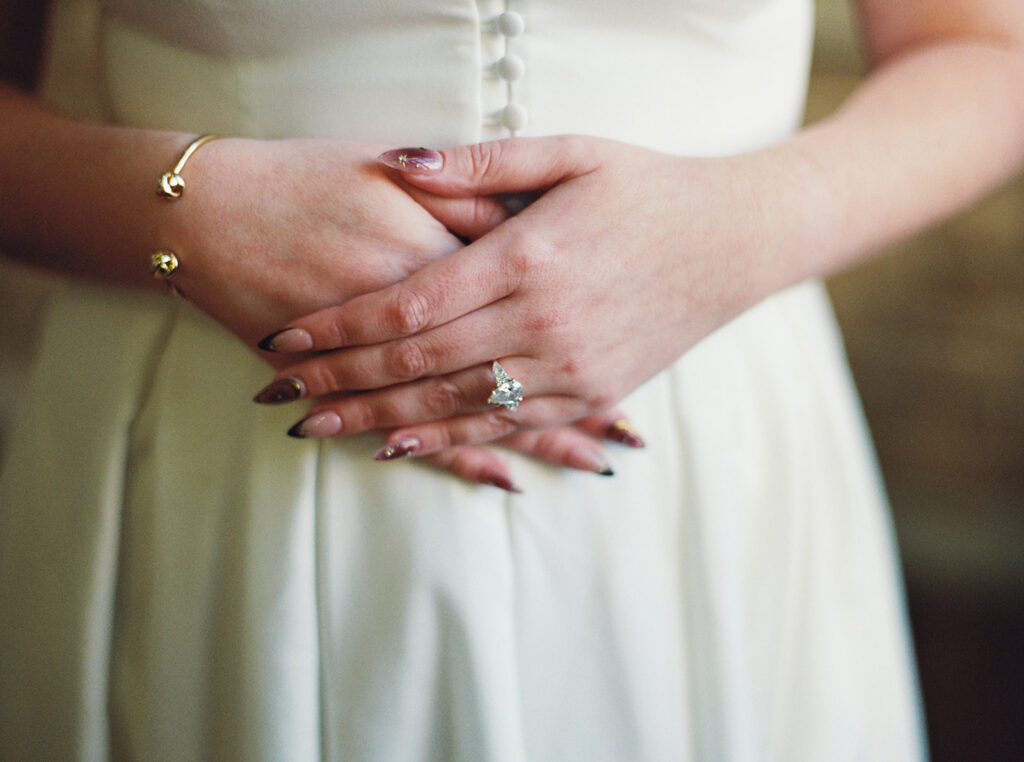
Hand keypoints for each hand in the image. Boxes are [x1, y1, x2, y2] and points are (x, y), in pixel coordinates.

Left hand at [163, 136, 640, 486]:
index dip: (338, 327)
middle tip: (275, 396)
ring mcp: (570, 367)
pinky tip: (400, 446)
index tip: (284, 339)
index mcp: (527, 257)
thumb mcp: (571, 152)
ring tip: (315, 428)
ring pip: (452, 405)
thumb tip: (397, 162)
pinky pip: (507, 426)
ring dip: (377, 419)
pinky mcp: (592, 393)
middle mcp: (542, 322)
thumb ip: (480, 161)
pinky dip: (449, 439)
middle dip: (338, 381)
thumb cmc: (648, 189)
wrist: (735, 241)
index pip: (407, 306)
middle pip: (415, 364)